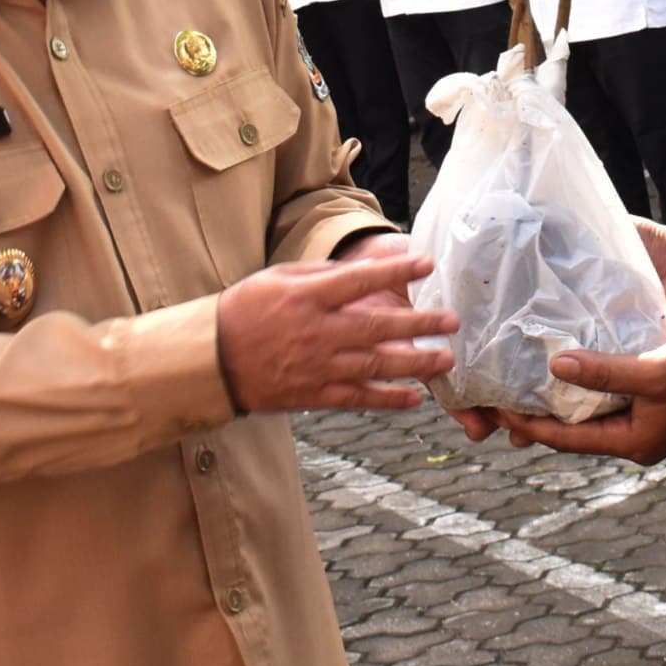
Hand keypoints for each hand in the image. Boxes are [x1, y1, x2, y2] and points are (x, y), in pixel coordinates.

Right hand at [216, 250, 456, 413]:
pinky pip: (358, 398)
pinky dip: (388, 400)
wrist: (213, 360)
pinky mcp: (314, 395)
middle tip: (452, 321)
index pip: (360, 280)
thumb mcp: (279, 278)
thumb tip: (364, 268)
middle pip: (377, 326)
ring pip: (375, 366)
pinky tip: (415, 398)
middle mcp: (317, 332)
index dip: (395, 272)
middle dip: (419, 323)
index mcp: (307, 297)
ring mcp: (317, 367)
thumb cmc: (246, 310)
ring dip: (414, 363)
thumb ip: (323, 274)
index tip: (426, 265)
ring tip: (445, 359)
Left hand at [492, 335, 665, 465]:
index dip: (525, 423)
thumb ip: (606, 370)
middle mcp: (632, 439)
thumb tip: (555, 366)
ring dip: (556, 397)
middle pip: (569, 430)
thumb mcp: (654, 371)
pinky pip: (605, 398)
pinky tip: (566, 361)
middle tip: (493, 391)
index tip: (491, 404)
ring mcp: (643, 423)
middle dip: (533, 413)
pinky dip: (583, 384)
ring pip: (585, 413)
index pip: (563, 439)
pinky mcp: (652, 404)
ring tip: (519, 374)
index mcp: (630, 442)